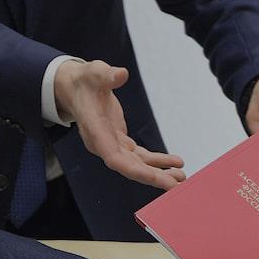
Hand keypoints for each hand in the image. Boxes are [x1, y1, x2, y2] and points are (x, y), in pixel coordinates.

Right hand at [54, 59, 185, 189]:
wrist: (77, 88)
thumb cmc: (84, 81)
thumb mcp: (93, 72)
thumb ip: (105, 75)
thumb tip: (121, 74)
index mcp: (95, 132)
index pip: (115, 158)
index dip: (136, 170)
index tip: (156, 179)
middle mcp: (103, 144)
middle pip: (129, 167)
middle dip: (153, 177)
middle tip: (176, 185)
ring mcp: (112, 145)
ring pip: (137, 165)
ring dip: (159, 172)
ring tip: (181, 177)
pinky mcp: (121, 142)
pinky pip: (141, 156)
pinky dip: (158, 161)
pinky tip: (175, 163)